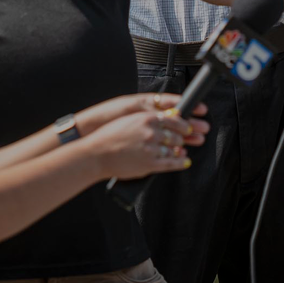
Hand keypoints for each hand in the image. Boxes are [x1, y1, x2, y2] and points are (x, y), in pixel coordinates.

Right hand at [86, 105, 210, 179]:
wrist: (96, 154)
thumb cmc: (110, 136)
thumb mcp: (131, 120)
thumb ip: (149, 120)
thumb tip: (166, 120)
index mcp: (148, 118)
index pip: (174, 119)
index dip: (184, 124)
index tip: (188, 126)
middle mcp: (152, 132)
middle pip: (177, 134)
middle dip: (183, 137)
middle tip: (186, 139)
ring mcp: (152, 148)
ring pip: (174, 148)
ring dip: (180, 149)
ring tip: (183, 149)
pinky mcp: (150, 164)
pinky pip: (171, 163)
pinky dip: (180, 162)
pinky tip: (185, 161)